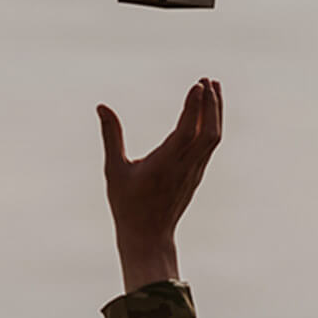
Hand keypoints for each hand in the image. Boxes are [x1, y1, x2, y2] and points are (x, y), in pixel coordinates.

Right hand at [97, 78, 222, 292]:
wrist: (149, 237)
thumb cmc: (127, 205)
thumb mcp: (114, 170)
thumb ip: (111, 136)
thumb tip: (102, 106)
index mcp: (164, 165)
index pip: (187, 132)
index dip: (195, 107)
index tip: (198, 85)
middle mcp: (184, 167)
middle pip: (208, 132)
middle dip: (211, 104)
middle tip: (208, 80)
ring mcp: (193, 172)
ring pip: (213, 138)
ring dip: (215, 112)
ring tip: (213, 88)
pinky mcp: (196, 175)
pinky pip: (209, 146)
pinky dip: (212, 125)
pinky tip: (208, 113)